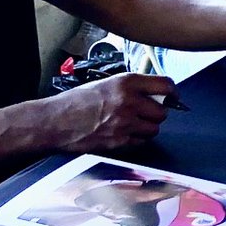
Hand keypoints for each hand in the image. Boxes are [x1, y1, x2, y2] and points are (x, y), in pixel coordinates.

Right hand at [46, 73, 173, 150]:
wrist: (55, 122)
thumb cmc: (75, 102)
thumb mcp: (105, 84)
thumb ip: (130, 87)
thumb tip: (154, 93)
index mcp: (126, 82)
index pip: (165, 85)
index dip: (171, 92)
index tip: (170, 96)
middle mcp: (129, 102)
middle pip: (162, 111)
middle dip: (156, 113)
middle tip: (145, 112)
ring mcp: (125, 124)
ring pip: (154, 129)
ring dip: (147, 127)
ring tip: (132, 124)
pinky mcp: (120, 142)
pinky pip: (141, 142)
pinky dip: (136, 139)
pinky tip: (123, 133)